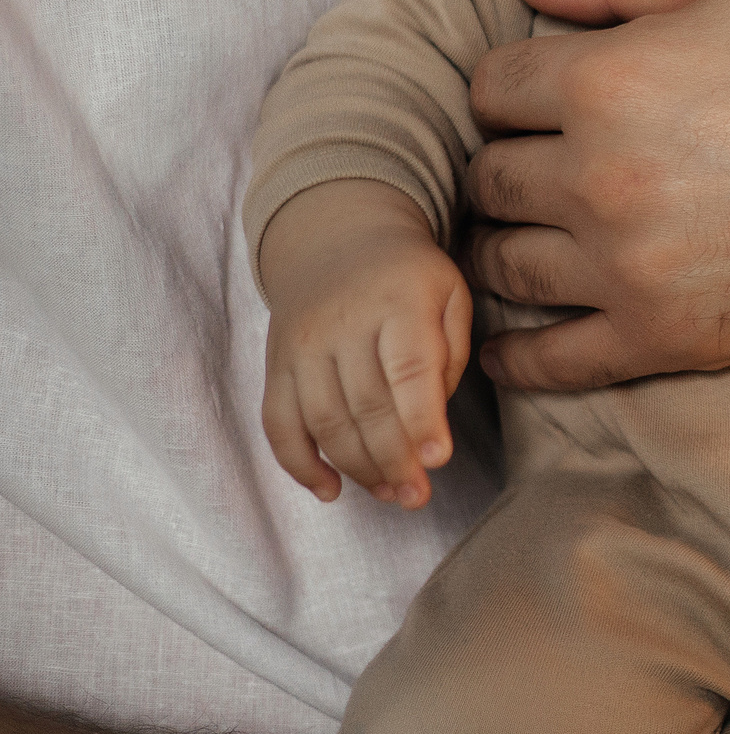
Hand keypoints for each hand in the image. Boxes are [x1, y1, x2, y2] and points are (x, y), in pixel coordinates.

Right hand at [258, 180, 470, 508]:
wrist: (338, 236)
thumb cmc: (409, 276)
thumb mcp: (450, 294)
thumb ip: (451, 354)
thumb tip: (433, 421)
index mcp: (397, 301)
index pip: (407, 369)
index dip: (422, 419)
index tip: (437, 461)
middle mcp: (342, 324)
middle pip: (365, 406)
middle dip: (394, 460)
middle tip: (417, 497)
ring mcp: (302, 346)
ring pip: (323, 422)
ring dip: (356, 469)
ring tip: (390, 494)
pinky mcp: (275, 365)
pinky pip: (278, 424)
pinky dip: (299, 464)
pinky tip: (329, 489)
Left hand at [463, 0, 729, 390]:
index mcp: (608, 78)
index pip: (491, 85)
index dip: (521, 79)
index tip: (559, 87)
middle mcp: (600, 178)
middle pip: (487, 176)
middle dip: (514, 157)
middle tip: (557, 153)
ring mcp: (630, 268)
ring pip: (502, 263)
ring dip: (513, 240)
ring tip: (549, 226)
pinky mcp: (667, 338)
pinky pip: (546, 360)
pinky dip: (515, 349)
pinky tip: (517, 330)